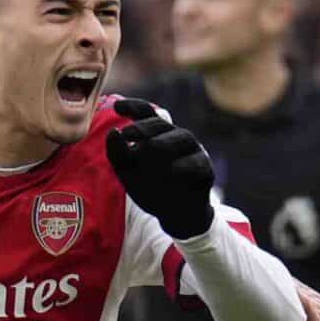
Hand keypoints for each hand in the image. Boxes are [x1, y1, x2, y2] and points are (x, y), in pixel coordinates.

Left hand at [105, 97, 215, 237]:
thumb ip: (117, 153)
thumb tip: (114, 133)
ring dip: (161, 144)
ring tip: (145, 154)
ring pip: (181, 137)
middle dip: (142, 127)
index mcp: (155, 134)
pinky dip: (182, 166)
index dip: (133, 106)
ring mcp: (193, 150)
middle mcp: (175, 136)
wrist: (175, 214)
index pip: (146, 112)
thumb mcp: (127, 172)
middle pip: (160, 123)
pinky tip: (170, 171)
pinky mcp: (205, 167)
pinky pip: (195, 162)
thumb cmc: (150, 187)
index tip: (117, 107)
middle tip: (127, 135)